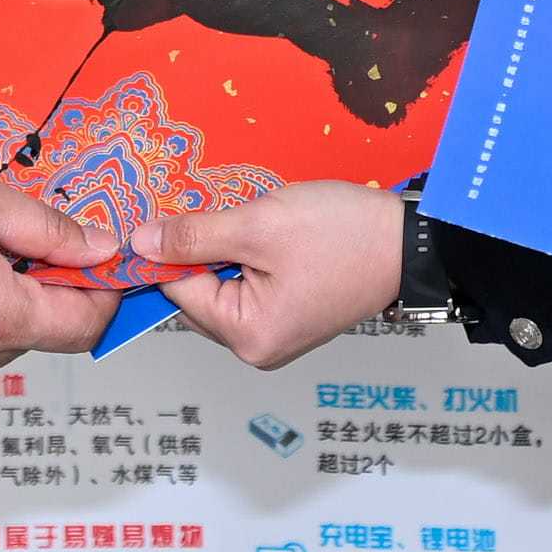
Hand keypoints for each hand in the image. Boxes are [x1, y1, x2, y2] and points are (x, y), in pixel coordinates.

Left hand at [130, 181, 409, 366]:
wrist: (411, 241)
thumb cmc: (343, 235)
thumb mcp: (260, 225)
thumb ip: (194, 236)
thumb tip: (140, 244)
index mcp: (248, 336)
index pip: (179, 290)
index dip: (168, 248)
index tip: (163, 210)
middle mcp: (258, 346)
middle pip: (199, 292)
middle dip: (200, 248)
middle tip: (217, 206)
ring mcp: (277, 332)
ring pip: (224, 284)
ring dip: (225, 248)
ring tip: (251, 217)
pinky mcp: (292, 313)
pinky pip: (250, 284)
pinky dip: (248, 255)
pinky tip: (265, 230)